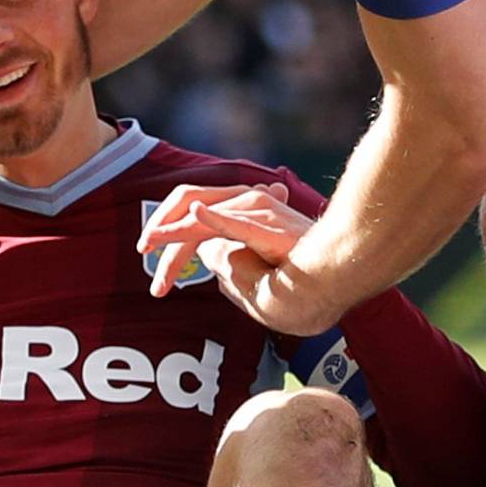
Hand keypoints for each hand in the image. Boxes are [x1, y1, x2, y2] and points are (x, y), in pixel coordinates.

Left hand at [138, 180, 320, 324]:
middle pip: (192, 208)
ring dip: (174, 231)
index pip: (194, 212)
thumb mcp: (251, 274)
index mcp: (241, 212)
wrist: (340, 278)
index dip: (167, 233)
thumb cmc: (300, 279)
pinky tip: (197, 214)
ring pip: (204, 217)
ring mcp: (260, 213)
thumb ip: (227, 261)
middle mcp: (247, 206)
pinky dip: (215, 218)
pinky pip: (239, 223)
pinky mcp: (271, 229)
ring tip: (151, 241)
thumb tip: (206, 255)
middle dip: (162, 231)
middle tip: (145, 260)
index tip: (151, 264)